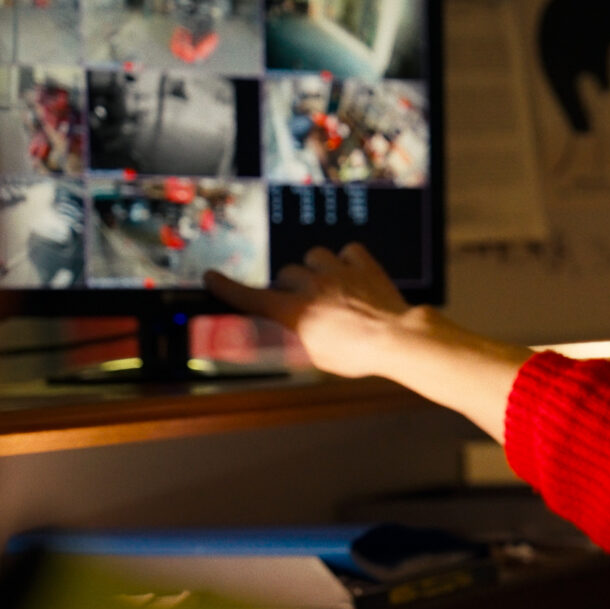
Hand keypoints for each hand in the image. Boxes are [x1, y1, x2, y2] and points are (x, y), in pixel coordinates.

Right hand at [204, 242, 416, 379]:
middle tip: (301, 302)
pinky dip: (348, 260)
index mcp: (294, 311)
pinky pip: (349, 251)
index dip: (228, 288)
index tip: (212, 278)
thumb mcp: (310, 358)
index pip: (252, 296)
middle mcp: (312, 286)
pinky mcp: (364, 265)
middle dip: (289, 286)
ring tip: (327, 285)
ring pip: (314, 256)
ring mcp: (339, 272)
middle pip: (286, 274)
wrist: (397, 339)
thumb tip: (251, 339)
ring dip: (316, 268)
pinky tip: (352, 273)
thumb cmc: (356, 355)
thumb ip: (280, 343)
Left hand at [205, 242, 532, 441]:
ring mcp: (313, 283)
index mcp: (371, 275)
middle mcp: (339, 269)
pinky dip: (229, 289)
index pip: (350, 254)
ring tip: (278, 304)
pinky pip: (250, 289)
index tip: (337, 259)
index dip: (339, 262)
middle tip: (311, 302)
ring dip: (288, 288)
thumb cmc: (420, 345)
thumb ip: (444, 342)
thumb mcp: (430, 337)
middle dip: (311, 278)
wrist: (400, 343)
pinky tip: (208, 283)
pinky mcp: (289, 303)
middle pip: (314, 260)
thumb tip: (497, 362)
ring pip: (291, 272)